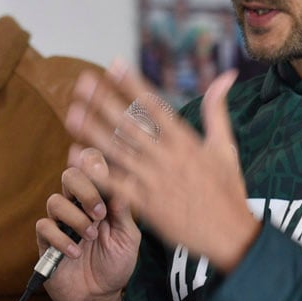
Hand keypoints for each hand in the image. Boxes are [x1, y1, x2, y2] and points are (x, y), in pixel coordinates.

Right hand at [35, 145, 140, 300]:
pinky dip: (60, 238)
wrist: (98, 298)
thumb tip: (124, 180)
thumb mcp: (128, 238)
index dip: (93, 162)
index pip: (92, 169)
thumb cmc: (115, 264)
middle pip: (70, 176)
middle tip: (99, 212)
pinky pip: (44, 227)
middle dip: (85, 189)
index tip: (102, 170)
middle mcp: (77, 205)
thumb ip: (124, 211)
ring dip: (75, 218)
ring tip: (90, 236)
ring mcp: (60, 222)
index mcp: (99, 199)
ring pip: (55, 201)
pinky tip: (75, 253)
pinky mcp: (46, 240)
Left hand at [65, 61, 260, 273]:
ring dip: (92, 130)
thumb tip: (226, 76)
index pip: (154, 105)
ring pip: (118, 151)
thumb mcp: (225, 146)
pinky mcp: (147, 204)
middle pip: (130, 124)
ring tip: (71, 112)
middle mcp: (168, 157)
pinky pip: (116, 184)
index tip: (114, 65)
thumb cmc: (228, 190)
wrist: (230, 235)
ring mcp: (155, 180)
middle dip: (104, 101)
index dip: (132, 83)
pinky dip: (96, 170)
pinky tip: (76, 156)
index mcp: (186, 140)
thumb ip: (216, 110)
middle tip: (82, 82)